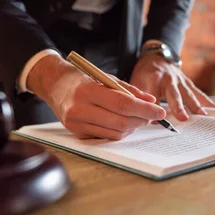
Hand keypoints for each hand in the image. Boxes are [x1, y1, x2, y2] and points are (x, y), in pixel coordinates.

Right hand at [27, 55, 165, 139]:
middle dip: (141, 120)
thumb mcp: (105, 77)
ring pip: (114, 133)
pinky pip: (105, 137)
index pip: (122, 104)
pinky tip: (124, 123)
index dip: (144, 109)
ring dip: (132, 127)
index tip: (159, 111)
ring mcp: (76, 124)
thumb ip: (128, 89)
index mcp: (87, 91)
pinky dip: (119, 131)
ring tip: (139, 118)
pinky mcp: (77, 134)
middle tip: (152, 115)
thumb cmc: (82, 78)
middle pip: (120, 121)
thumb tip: (150, 101)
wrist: (54, 85)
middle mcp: (79, 110)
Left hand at [130, 53, 214, 120]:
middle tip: (184, 118)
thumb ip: (140, 99)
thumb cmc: (145, 73)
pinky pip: (200, 94)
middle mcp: (170, 79)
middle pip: (175, 94)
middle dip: (179, 106)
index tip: (156, 119)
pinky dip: (210, 103)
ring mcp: (182, 81)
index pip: (153, 95)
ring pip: (190, 94)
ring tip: (204, 116)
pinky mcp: (190, 84)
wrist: (157, 58)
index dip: (154, 107)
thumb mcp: (136, 82)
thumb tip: (148, 119)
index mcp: (154, 78)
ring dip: (197, 106)